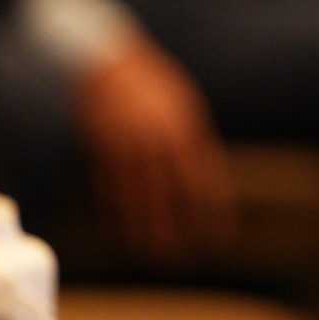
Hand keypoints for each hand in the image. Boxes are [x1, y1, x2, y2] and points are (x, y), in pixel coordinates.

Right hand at [74, 34, 236, 265]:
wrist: (105, 61)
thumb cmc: (151, 83)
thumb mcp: (184, 106)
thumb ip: (193, 140)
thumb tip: (205, 176)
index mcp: (185, 129)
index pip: (204, 179)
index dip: (213, 211)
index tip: (219, 236)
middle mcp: (157, 141)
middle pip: (170, 196)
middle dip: (175, 229)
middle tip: (178, 259)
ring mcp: (126, 146)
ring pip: (136, 198)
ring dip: (142, 229)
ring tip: (149, 254)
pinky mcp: (99, 148)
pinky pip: (107, 188)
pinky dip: (112, 211)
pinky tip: (116, 229)